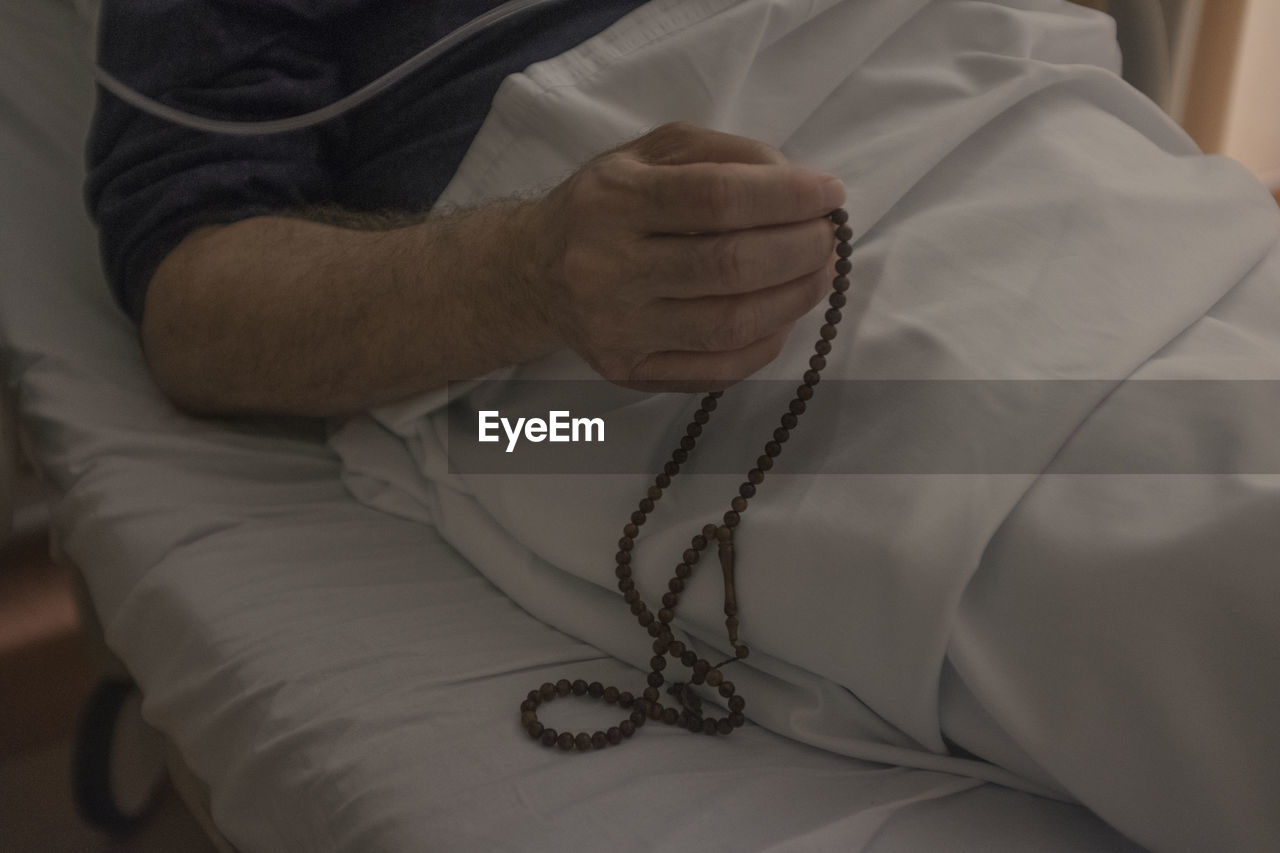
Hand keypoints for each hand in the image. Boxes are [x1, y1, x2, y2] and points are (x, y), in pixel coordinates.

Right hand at [522, 122, 845, 390]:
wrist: (534, 273)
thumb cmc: (608, 204)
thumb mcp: (652, 154)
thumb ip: (725, 155)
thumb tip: (798, 187)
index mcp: (613, 200)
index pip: (715, 199)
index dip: (786, 197)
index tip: (830, 194)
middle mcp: (607, 268)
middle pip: (728, 266)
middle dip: (799, 250)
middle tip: (828, 239)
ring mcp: (617, 328)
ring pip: (729, 325)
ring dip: (793, 299)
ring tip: (819, 274)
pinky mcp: (628, 371)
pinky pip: (717, 369)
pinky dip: (766, 343)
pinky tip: (782, 316)